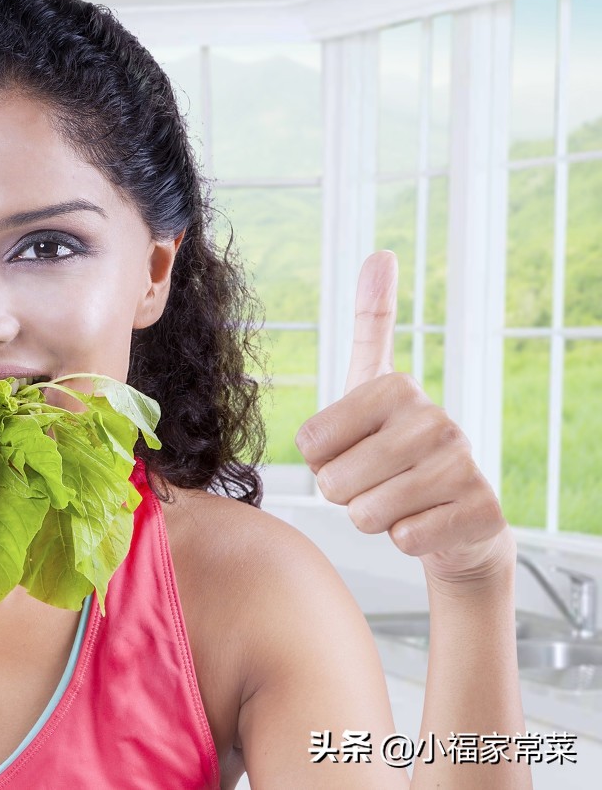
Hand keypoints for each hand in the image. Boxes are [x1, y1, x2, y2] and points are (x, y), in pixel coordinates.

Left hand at [294, 251, 514, 587]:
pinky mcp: (480, 510)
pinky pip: (404, 538)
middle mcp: (434, 419)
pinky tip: (427, 520)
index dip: (321, 460)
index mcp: (395, 387)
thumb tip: (381, 252)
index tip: (353, 449)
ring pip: (367, 514)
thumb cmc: (395, 448)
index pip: (310, 444)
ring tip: (400, 499)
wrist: (454, 515)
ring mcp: (463, 464)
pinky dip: (406, 539)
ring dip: (373, 518)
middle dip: (345, 495)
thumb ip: (370, 321)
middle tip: (376, 482)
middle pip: (335, 483)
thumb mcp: (370, 385)